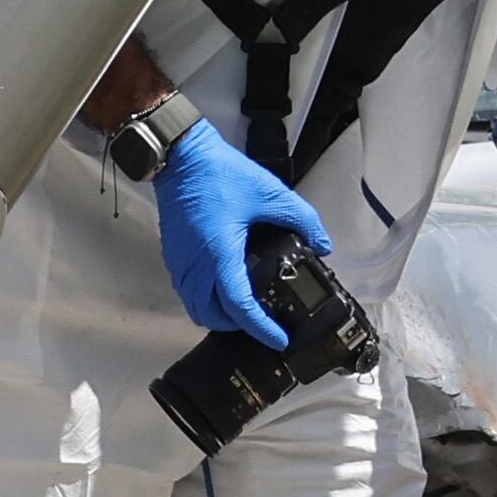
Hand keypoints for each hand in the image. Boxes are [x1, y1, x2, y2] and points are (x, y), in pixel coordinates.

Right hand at [151, 121, 333, 348]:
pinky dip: (205, 298)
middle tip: (262, 321)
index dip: (261, 329)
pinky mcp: (173, 254)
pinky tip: (224, 283)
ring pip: (195, 306)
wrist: (180, 156)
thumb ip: (302, 220)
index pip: (239, 308)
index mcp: (220, 256)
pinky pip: (187, 290)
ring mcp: (180, 262)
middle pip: (211, 317)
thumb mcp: (271, 194)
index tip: (280, 339)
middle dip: (237, 327)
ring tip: (244, 307)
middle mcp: (195, 266)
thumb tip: (322, 244)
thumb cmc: (220, 174)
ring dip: (218, 314)